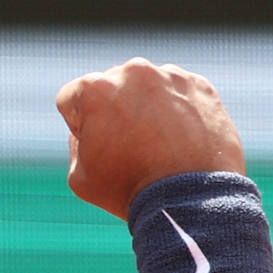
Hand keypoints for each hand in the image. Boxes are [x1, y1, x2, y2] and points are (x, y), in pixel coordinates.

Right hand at [56, 58, 246, 217]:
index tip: (99, 148)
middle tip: (128, 147)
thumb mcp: (79, 175)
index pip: (72, 99)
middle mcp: (132, 71)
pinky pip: (177, 92)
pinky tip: (178, 141)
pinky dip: (175, 111)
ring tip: (157, 145)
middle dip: (113, 110)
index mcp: (95, 88)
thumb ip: (77, 142)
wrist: (191, 201)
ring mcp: (170, 75)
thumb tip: (93, 127)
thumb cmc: (128, 190)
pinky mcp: (200, 85)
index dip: (79, 127)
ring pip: (145, 87)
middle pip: (110, 87)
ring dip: (145, 108)